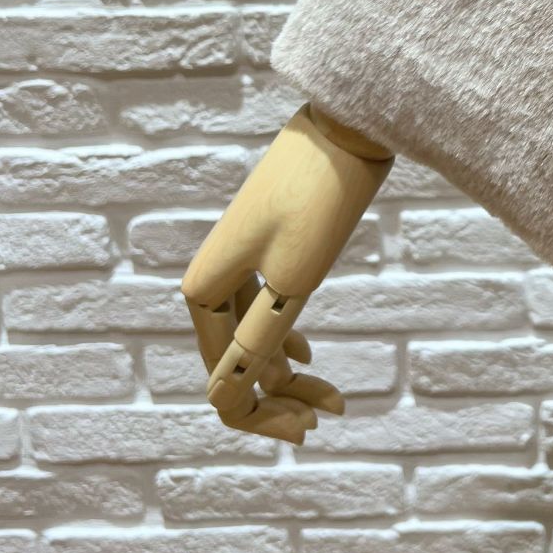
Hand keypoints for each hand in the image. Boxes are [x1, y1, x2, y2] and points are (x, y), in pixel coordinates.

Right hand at [180, 104, 393, 445]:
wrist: (348, 125)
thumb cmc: (322, 200)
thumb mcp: (293, 280)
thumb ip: (258, 339)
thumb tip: (225, 395)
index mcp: (204, 290)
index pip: (221, 380)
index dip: (261, 416)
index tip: (314, 426)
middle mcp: (211, 278)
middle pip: (233, 363)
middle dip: (279, 398)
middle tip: (331, 415)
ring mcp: (237, 262)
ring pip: (251, 337)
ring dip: (285, 374)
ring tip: (330, 400)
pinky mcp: (265, 247)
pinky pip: (260, 310)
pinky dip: (282, 339)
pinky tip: (305, 353)